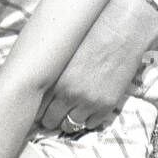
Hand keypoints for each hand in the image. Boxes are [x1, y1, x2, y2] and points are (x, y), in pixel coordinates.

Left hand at [38, 0, 157, 131]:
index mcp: (53, 79)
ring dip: (69, 121)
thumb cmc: (90, 34)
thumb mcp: (62, 52)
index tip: (38, 108)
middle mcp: (68, 94)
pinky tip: (87, 109)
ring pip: (70, 125)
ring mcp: (88, 101)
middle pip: (50, 120)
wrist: (121, 32)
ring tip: (70, 113)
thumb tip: (38, 83)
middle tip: (52, 114)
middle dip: (50, 118)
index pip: (36, 106)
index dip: (36, 109)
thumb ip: (51, 71)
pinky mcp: (106, 105)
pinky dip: (88, 119)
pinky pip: (91, 124)